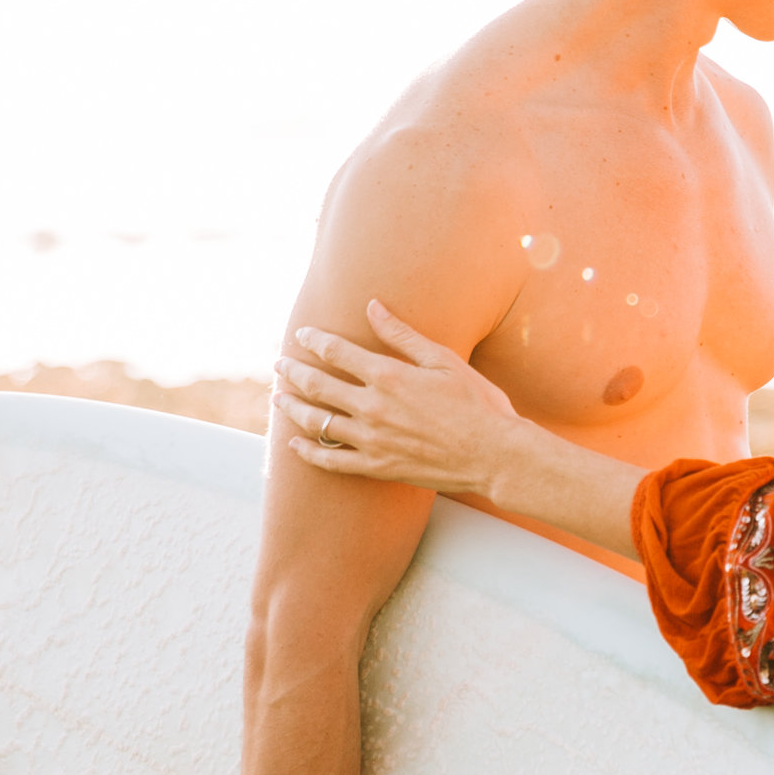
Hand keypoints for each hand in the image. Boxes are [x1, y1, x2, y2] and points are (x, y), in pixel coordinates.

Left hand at [275, 300, 528, 498]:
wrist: (495, 456)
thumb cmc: (477, 404)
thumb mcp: (443, 360)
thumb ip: (402, 335)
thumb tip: (372, 307)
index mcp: (389, 376)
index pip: (337, 352)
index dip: (314, 340)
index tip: (302, 334)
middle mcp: (373, 408)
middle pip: (318, 386)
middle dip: (293, 372)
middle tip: (278, 365)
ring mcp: (372, 441)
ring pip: (317, 423)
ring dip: (293, 409)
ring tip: (279, 399)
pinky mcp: (377, 468)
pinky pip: (331, 461)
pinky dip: (308, 452)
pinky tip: (295, 444)